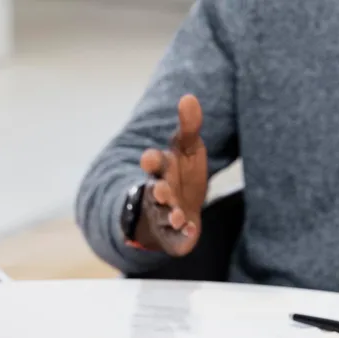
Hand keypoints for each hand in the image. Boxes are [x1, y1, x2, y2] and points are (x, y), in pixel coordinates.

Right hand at [129, 95, 208, 256]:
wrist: (179, 212)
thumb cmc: (181, 176)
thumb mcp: (186, 150)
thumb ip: (189, 127)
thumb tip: (188, 97)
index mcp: (161, 169)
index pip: (153, 163)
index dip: (151, 161)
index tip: (148, 159)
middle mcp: (158, 192)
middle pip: (154, 191)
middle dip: (158, 192)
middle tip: (162, 190)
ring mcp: (163, 215)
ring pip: (162, 216)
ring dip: (168, 215)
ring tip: (177, 216)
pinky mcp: (171, 236)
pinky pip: (173, 239)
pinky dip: (180, 237)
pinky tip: (189, 232)